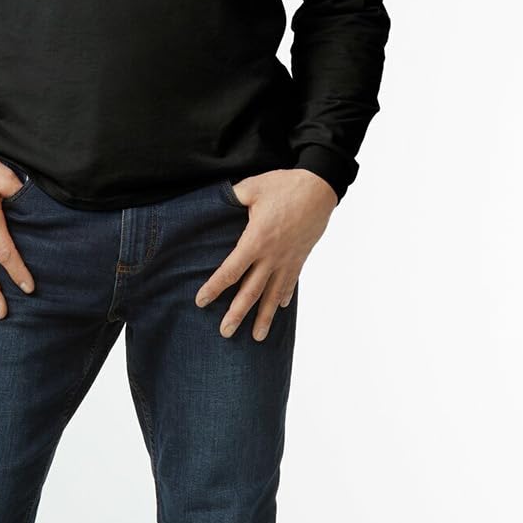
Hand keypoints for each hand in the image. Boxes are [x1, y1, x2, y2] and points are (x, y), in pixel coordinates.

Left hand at [196, 167, 337, 339]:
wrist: (321, 187)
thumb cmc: (285, 185)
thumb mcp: (252, 187)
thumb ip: (231, 198)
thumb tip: (215, 202)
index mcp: (256, 240)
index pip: (230, 271)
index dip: (214, 288)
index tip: (201, 301)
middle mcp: (272, 256)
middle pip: (251, 291)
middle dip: (237, 314)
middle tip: (225, 333)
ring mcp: (288, 259)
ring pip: (273, 294)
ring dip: (265, 317)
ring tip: (257, 337)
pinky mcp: (300, 257)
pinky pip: (291, 281)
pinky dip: (285, 295)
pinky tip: (280, 307)